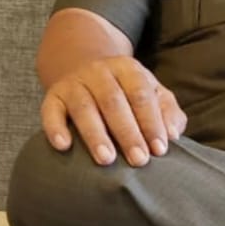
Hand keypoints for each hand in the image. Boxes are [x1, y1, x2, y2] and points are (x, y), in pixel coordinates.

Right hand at [41, 56, 187, 167]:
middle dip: (127, 132)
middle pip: (114, 102)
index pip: (141, 95)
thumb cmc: (128, 91)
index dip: (151, 122)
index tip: (160, 150)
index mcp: (128, 69)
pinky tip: (63, 146)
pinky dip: (55, 127)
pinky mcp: (53, 95)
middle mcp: (100, 72)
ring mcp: (74, 83)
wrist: (85, 65)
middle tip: (138, 160)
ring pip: (84, 107)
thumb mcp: (152, 93)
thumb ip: (167, 111)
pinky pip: (51, 110)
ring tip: (106, 159)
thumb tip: (173, 134)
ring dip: (95, 134)